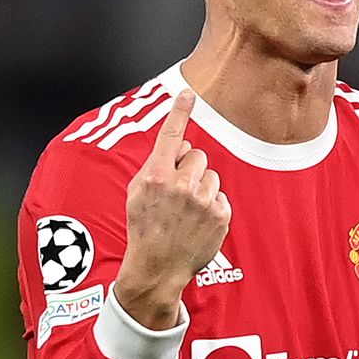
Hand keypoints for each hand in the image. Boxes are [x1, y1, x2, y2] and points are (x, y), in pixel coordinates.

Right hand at [114, 90, 231, 329]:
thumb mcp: (137, 193)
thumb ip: (156, 166)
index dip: (179, 111)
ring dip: (201, 187)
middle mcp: (181, 185)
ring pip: (211, 175)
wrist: (158, 267)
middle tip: (177, 192)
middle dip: (189, 169)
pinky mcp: (220, 215)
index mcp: (156, 176)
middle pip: (198, 155)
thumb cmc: (144, 226)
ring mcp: (203, 201)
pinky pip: (220, 196)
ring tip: (186, 210)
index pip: (170, 135)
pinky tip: (197, 222)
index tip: (188, 92)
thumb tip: (179, 147)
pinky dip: (211, 206)